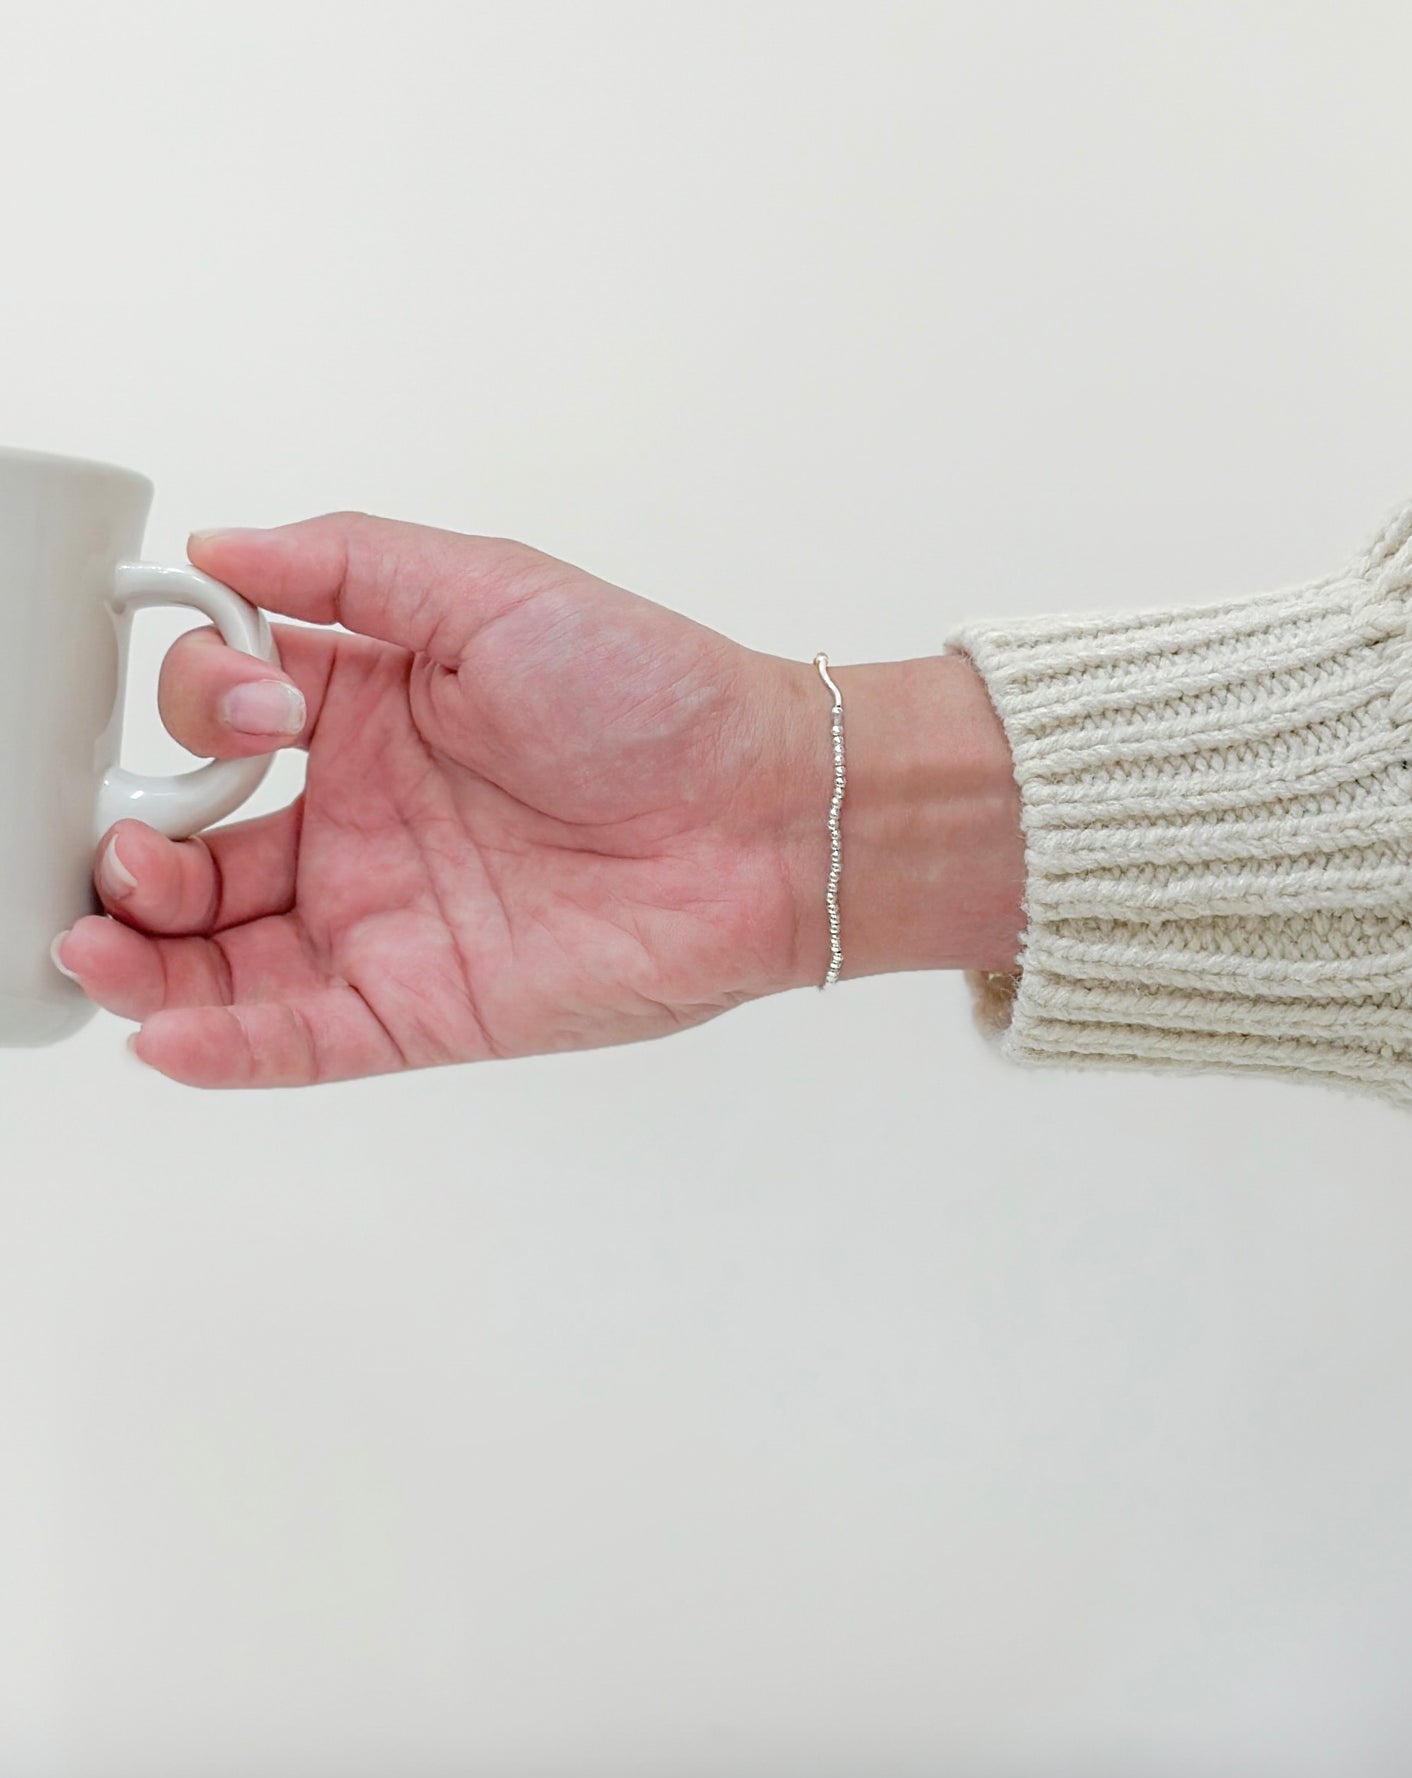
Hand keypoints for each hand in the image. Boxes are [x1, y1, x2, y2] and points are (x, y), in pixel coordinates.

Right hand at [54, 514, 820, 1086]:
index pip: (219, 718)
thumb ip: (346, 566)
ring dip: (142, 957)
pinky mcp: (422, 1007)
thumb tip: (218, 548)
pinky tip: (161, 1031)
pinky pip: (301, 1038)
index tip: (255, 705)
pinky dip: (225, 1045)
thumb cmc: (652, 695)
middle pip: (196, 855)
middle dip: (133, 856)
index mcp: (364, 714)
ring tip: (93, 939)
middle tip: (126, 849)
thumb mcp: (489, 588)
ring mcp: (384, 922)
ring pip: (224, 958)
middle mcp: (359, 824)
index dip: (201, 708)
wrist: (767, 814)